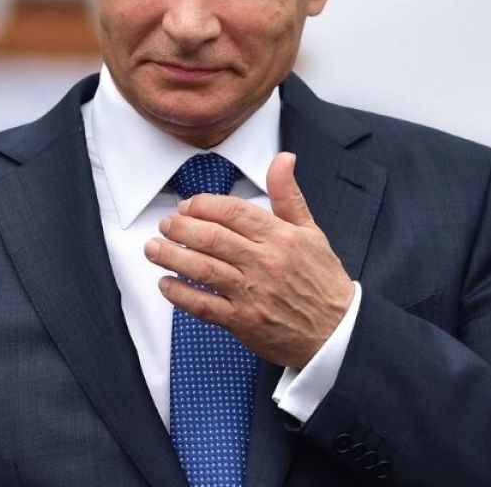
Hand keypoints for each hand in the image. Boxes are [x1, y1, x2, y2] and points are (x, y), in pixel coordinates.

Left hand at [144, 152, 354, 368]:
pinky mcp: (243, 322)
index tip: (187, 207)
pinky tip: (166, 284)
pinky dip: (179, 294)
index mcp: (280, 237)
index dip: (203, 205)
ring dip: (171, 257)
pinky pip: (203, 306)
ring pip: (202, 269)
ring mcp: (252, 293)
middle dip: (180, 228)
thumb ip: (288, 195)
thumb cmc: (322, 281)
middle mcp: (264, 263)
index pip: (233, 211)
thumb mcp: (311, 232)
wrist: (338, 333)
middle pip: (211, 238)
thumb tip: (283, 158)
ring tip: (153, 249)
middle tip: (165, 225)